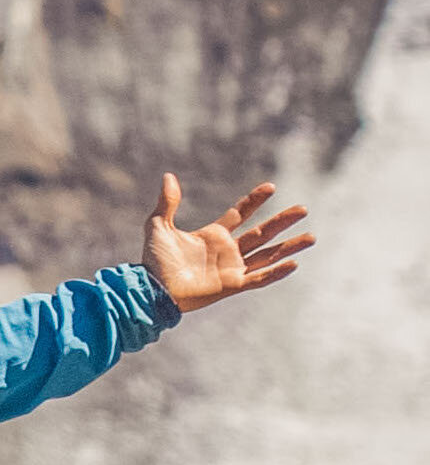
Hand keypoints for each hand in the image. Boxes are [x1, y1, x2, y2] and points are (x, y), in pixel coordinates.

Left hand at [142, 172, 314, 312]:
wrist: (153, 287)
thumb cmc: (154, 261)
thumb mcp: (158, 225)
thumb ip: (167, 202)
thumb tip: (168, 176)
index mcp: (213, 235)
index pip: (241, 214)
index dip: (255, 200)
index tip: (271, 187)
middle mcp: (227, 251)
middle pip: (262, 232)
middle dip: (282, 221)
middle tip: (304, 208)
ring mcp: (232, 268)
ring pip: (268, 255)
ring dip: (289, 246)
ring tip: (311, 237)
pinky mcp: (232, 285)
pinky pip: (259, 278)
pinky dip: (276, 272)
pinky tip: (294, 263)